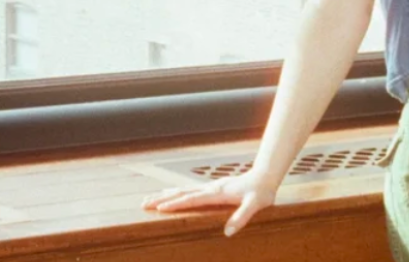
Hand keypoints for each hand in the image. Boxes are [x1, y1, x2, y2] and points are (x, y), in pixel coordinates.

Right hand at [141, 169, 277, 236]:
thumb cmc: (261, 191)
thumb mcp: (255, 205)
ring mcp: (211, 187)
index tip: (158, 207)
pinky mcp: (214, 188)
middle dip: (161, 198)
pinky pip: (190, 190)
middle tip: (143, 203)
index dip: (175, 204)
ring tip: (149, 197)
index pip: (192, 199)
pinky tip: (172, 193)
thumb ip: (242, 217)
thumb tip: (227, 232)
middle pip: (181, 193)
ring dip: (166, 194)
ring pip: (184, 190)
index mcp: (217, 194)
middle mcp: (211, 189)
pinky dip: (177, 192)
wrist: (266, 175)